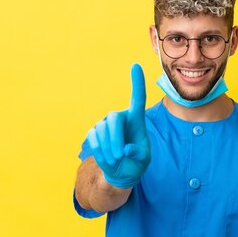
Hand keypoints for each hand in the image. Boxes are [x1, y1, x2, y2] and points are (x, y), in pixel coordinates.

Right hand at [86, 64, 150, 188]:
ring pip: (102, 129)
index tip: (135, 66)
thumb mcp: (143, 160)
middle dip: (115, 137)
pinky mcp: (94, 132)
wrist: (122, 171)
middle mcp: (120, 118)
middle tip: (119, 155)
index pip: (137, 98)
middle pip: (115, 118)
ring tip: (116, 160)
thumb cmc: (137, 162)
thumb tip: (126, 149)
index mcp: (136, 119)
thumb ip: (138, 154)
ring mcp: (105, 123)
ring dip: (109, 148)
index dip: (137, 82)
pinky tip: (107, 159)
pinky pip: (94, 138)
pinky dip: (100, 151)